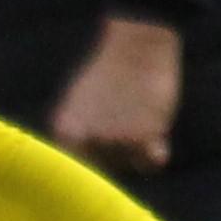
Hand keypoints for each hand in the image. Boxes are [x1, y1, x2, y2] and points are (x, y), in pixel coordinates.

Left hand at [47, 13, 183, 170]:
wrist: (137, 43)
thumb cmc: (109, 73)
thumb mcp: (80, 104)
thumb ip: (81, 139)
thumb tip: (89, 177)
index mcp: (63, 131)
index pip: (78, 171)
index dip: (95, 163)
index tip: (104, 145)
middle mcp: (85, 139)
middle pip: (108, 169)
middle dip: (119, 154)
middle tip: (125, 118)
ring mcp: (113, 139)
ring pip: (131, 165)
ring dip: (139, 149)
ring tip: (138, 113)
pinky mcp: (143, 136)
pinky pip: (152, 164)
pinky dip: (157, 152)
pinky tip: (153, 125)